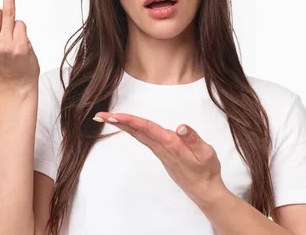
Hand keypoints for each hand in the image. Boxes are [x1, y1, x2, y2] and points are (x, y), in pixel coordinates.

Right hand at [0, 0, 39, 84]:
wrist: (17, 82)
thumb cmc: (4, 59)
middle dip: (1, 12)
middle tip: (5, 30)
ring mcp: (5, 44)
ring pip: (8, 12)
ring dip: (13, 22)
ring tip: (14, 38)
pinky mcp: (20, 46)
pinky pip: (21, 24)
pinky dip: (22, 30)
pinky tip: (21, 44)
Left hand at [93, 112, 226, 206]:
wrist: (204, 190)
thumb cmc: (206, 170)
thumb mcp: (206, 153)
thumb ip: (193, 139)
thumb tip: (180, 127)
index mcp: (170, 144)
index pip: (147, 128)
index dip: (130, 120)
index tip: (114, 116)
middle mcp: (161, 147)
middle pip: (136, 131)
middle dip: (117, 122)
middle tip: (99, 115)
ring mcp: (160, 151)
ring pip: (138, 134)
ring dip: (122, 125)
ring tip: (108, 118)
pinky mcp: (162, 153)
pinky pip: (144, 138)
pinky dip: (133, 130)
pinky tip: (126, 126)